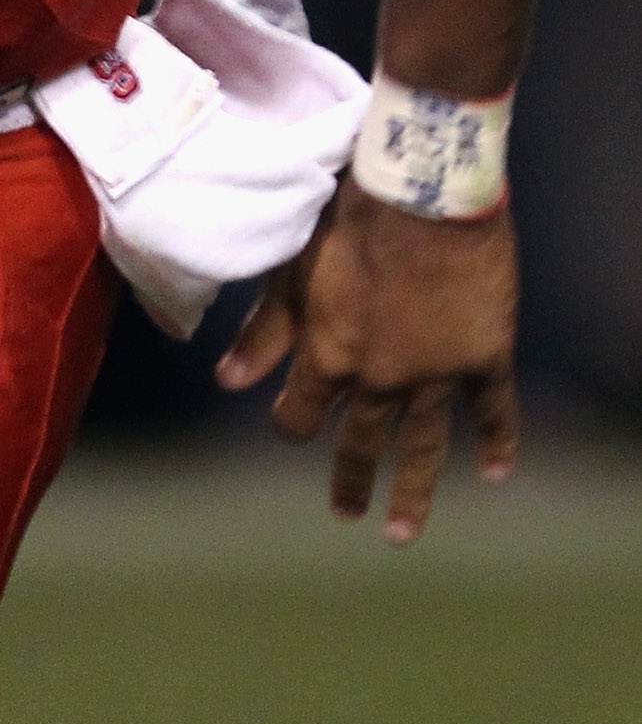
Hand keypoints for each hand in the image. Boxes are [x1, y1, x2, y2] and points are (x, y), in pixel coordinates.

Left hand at [215, 176, 518, 543]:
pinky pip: (495, 412)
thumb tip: (226, 380)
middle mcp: (382, 380)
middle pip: (361, 441)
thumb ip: (264, 331)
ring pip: (423, 444)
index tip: (291, 426)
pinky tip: (496, 474)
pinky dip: (498, 442)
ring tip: (401, 533)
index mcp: (330, 358)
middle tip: (346, 513)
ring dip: (412, 491)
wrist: (424, 190)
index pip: (302, 411)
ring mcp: (438, 374)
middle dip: (349, 478)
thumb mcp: (293, 272)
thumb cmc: (346, 218)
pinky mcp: (486, 356)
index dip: (292, 420)